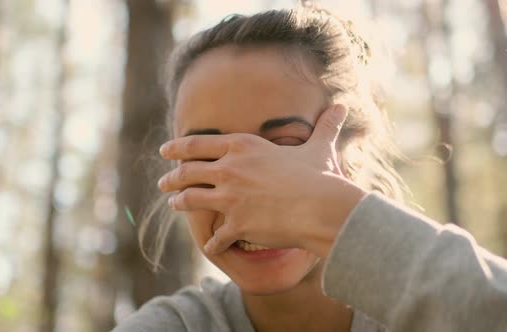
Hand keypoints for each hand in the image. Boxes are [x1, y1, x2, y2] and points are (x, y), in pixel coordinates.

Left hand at [157, 105, 365, 256]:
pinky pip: (215, 236)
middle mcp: (229, 169)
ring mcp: (229, 198)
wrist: (321, 207)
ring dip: (180, 203)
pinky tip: (211, 246)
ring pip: (190, 200)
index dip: (177, 147)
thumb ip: (325, 127)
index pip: (198, 144)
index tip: (164, 151)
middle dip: (172, 178)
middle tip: (163, 183)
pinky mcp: (235, 224)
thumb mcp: (319, 147)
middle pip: (187, 172)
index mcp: (243, 146)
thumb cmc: (320, 176)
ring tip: (174, 205)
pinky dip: (213, 242)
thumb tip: (343, 107)